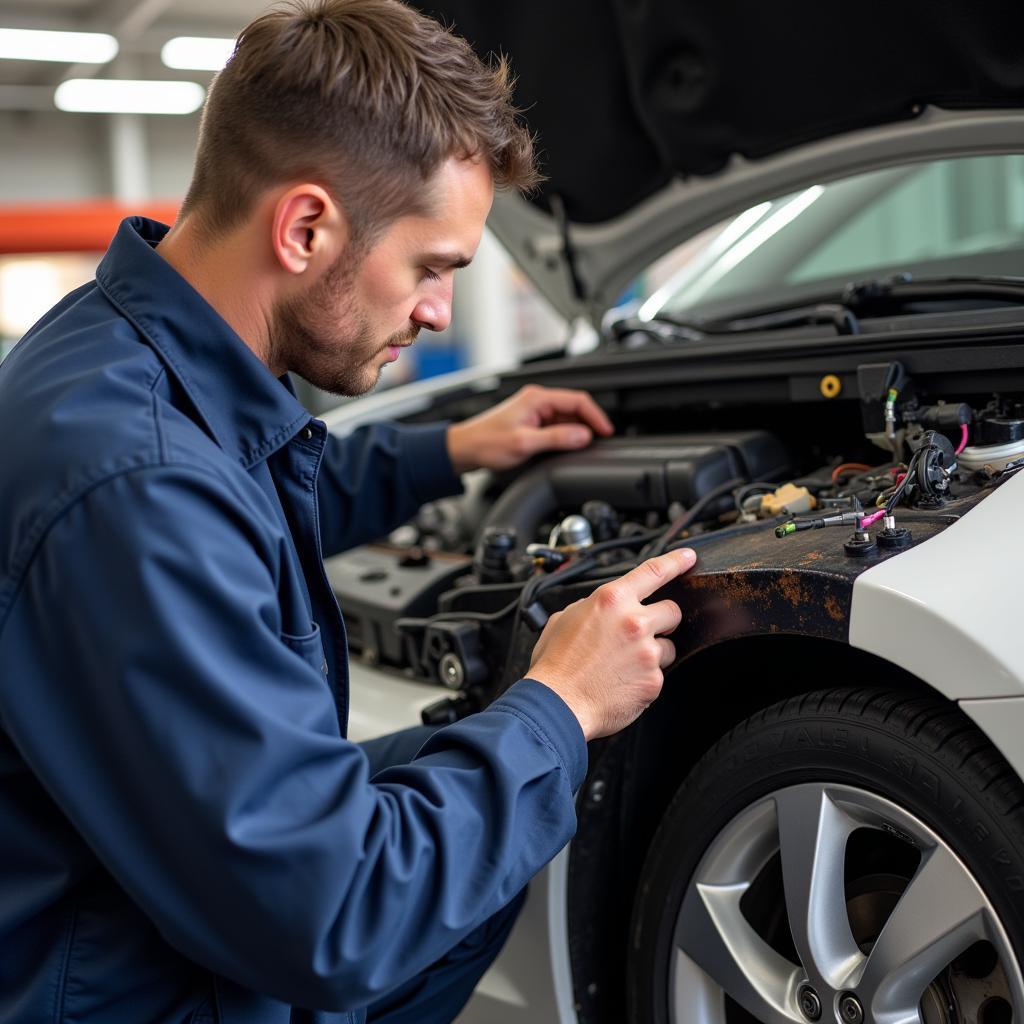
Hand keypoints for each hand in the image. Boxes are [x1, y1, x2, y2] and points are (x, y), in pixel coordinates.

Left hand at [446, 384, 613, 473]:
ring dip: (577, 431)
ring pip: (567, 418)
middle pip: (575, 408)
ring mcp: (534, 411)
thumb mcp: (525, 443)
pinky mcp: (531, 422)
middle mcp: (537, 401)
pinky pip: (557, 425)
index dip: (596, 416)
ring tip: (583, 448)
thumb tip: (583, 435)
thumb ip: (557, 438)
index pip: (578, 400)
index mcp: (537, 398)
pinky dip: (566, 435)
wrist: (464, 449)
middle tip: (599, 442)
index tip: (607, 431)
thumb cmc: (486, 443)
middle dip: (589, 424)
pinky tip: (567, 447)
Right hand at [527, 549, 696, 740]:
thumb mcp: (564, 619)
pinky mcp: (653, 680)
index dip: (676, 561)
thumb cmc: (556, 665)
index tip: (688, 558)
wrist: (557, 704)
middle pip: (672, 610)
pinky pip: (658, 674)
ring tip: (623, 665)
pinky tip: (622, 682)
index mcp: (611, 600)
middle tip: (640, 634)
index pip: (654, 571)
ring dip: (652, 653)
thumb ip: (591, 607)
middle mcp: (634, 622)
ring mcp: (647, 652)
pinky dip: (644, 678)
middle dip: (661, 620)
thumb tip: (601, 608)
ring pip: (668, 646)